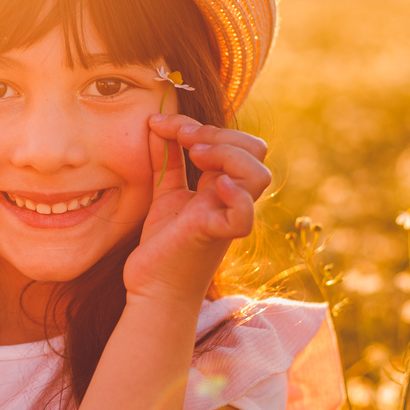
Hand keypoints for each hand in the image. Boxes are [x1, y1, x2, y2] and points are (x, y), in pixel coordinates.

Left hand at [123, 114, 270, 306]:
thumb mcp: (163, 192)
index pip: (235, 142)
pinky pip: (243, 217)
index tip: (162, 123)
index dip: (202, 125)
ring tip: (194, 152)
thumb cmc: (163, 244)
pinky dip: (237, 197)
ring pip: (258, 175)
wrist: (151, 288)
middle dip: (219, 134)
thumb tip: (154, 121)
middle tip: (184, 137)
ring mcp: (227, 216)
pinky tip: (218, 185)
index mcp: (222, 186)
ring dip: (227, 154)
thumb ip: (164, 158)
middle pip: (255, 151)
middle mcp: (231, 199)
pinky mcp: (214, 236)